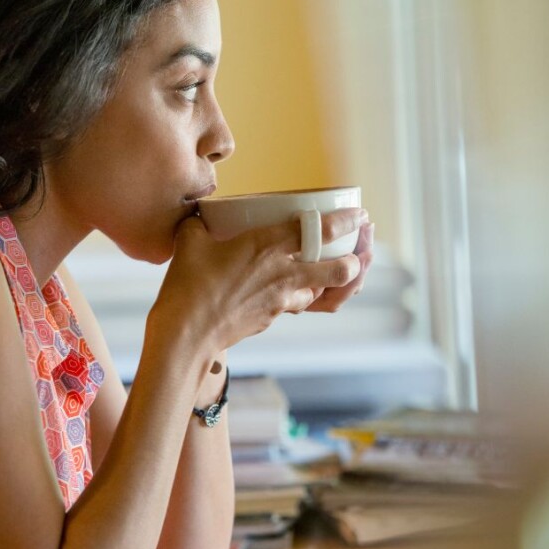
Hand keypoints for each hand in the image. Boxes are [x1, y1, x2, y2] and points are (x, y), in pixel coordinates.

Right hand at [148, 208, 366, 357]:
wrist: (186, 334)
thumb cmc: (187, 285)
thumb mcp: (190, 241)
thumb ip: (199, 223)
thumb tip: (196, 214)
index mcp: (268, 246)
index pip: (321, 230)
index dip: (347, 221)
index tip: (360, 215)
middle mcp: (283, 274)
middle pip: (340, 270)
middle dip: (358, 261)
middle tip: (362, 250)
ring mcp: (281, 300)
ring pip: (325, 293)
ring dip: (338, 284)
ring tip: (346, 271)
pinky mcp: (272, 318)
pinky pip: (300, 305)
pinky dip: (309, 296)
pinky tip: (305, 290)